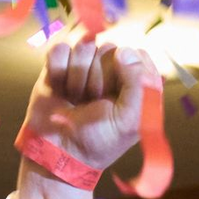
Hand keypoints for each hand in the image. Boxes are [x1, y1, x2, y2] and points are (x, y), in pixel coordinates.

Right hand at [17, 34, 161, 198]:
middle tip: (94, 103)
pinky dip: (59, 70)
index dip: (126, 72)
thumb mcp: (129, 121)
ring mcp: (85, 65)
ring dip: (78, 78)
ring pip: (84, 47)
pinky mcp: (59, 63)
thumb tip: (123, 50)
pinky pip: (61, 49)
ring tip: (77, 100)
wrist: (60, 152)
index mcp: (134, 83)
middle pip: (108, 49)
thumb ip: (138, 85)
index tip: (119, 96)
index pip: (136, 55)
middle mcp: (111, 70)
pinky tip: (61, 89)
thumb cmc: (99, 141)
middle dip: (99, 79)